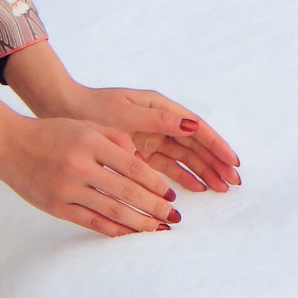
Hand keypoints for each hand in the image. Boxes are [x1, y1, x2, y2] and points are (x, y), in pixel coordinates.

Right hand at [0, 92, 180, 237]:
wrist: (8, 145)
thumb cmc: (51, 133)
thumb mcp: (84, 125)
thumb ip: (115, 138)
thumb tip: (142, 163)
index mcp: (89, 142)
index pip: (132, 166)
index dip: (154, 183)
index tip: (170, 194)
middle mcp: (79, 166)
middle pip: (127, 192)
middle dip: (154, 207)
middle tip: (173, 216)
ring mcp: (67, 189)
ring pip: (112, 212)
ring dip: (140, 223)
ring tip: (158, 229)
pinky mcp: (57, 207)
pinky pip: (92, 222)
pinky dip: (114, 230)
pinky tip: (130, 234)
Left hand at [52, 85, 240, 194]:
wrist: (64, 109)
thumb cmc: (94, 107)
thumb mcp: (126, 114)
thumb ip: (159, 121)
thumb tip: (192, 125)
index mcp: (160, 108)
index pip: (197, 128)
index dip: (217, 146)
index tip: (233, 162)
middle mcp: (160, 122)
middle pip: (195, 145)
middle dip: (215, 163)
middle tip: (233, 183)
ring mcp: (151, 136)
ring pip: (185, 157)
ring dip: (203, 172)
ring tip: (220, 189)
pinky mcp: (141, 150)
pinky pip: (168, 164)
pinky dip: (183, 176)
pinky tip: (197, 188)